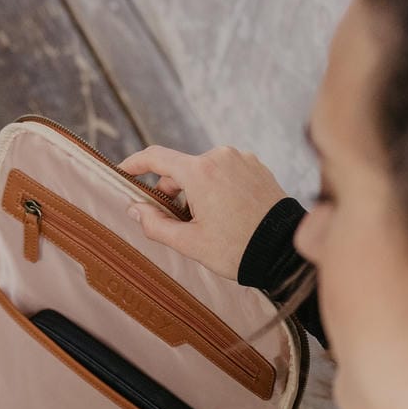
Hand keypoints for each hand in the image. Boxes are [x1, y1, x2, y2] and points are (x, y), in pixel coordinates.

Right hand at [116, 144, 287, 278]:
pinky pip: (227, 173)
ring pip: (205, 172)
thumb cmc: (237, 250)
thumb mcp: (190, 243)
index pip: (156, 157)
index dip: (135, 163)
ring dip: (197, 193)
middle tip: (178, 224)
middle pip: (182, 169)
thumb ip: (156, 225)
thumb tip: (135, 209)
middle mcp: (220, 156)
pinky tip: (228, 215)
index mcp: (200, 172)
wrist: (284, 252)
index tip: (123, 172)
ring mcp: (242, 159)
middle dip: (173, 193)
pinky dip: (218, 189)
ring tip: (209, 224)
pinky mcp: (257, 166)